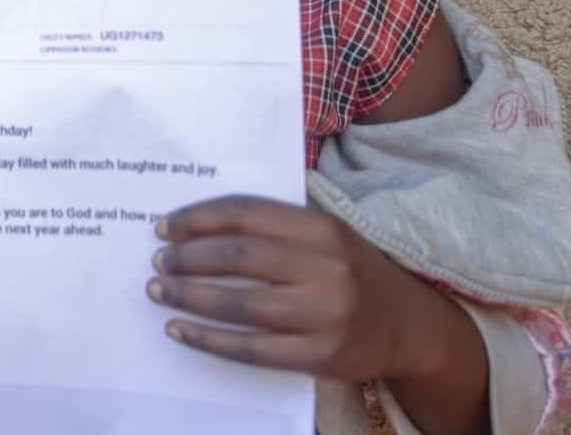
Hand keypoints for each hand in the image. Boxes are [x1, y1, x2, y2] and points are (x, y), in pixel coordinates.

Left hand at [146, 195, 438, 382]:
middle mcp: (327, 268)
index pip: (246, 214)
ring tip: (159, 290)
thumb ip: (273, 228)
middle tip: (158, 261)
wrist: (411, 327)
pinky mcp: (322, 356)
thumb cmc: (352, 272)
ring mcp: (326, 315)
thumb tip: (194, 229)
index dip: (198, 219)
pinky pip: (251, 348)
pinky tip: (179, 330)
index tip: (163, 227)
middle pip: (238, 256)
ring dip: (189, 296)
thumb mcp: (325, 236)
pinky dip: (208, 339)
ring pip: (240, 304)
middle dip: (187, 258)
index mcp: (322, 228)